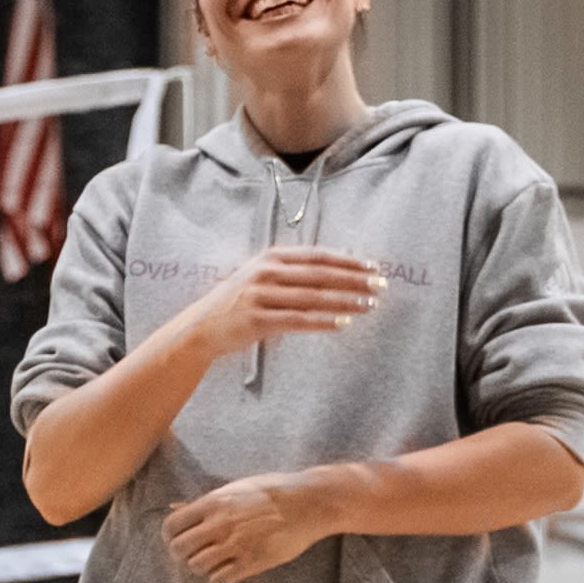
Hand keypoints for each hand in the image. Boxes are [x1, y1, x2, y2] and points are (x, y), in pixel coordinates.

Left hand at [165, 468, 343, 582]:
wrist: (307, 503)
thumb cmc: (274, 490)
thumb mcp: (236, 488)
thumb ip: (206, 501)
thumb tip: (176, 506)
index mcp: (213, 503)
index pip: (172, 525)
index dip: (170, 536)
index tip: (178, 540)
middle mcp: (219, 525)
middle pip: (180, 549)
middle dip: (182, 554)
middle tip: (194, 554)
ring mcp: (234, 545)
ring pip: (197, 567)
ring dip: (201, 567)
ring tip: (213, 563)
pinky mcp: (251, 562)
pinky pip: (219, 580)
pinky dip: (218, 580)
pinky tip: (227, 573)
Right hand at [190, 247, 383, 359]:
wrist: (202, 326)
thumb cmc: (240, 301)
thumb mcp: (262, 276)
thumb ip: (293, 271)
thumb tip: (338, 269)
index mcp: (271, 257)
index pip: (318, 256)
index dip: (348, 261)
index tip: (373, 267)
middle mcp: (267, 272)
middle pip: (320, 275)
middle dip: (354, 280)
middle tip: (380, 286)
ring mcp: (261, 296)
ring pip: (313, 298)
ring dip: (345, 301)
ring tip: (370, 306)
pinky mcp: (257, 320)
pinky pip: (299, 321)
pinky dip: (324, 322)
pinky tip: (344, 323)